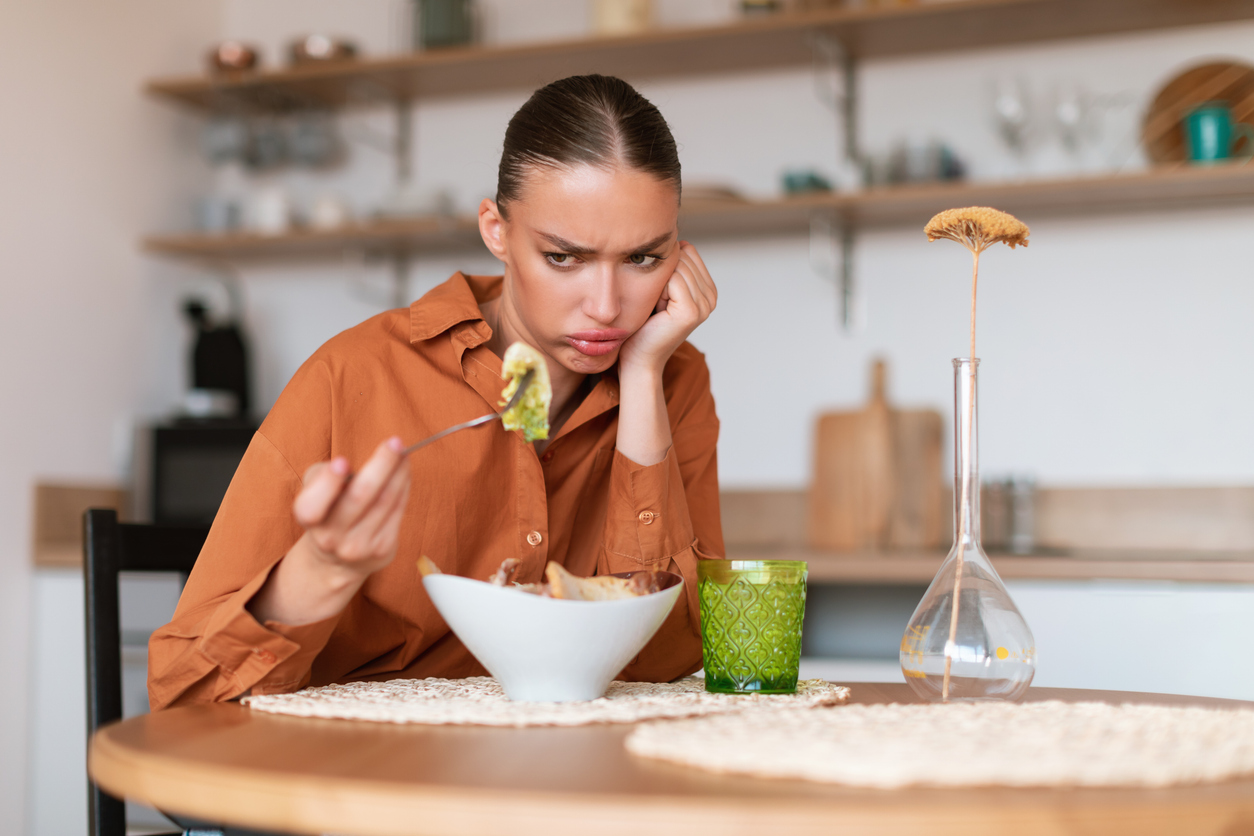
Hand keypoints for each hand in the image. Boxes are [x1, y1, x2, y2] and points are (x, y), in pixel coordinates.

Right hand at [293, 436, 411, 580]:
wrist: (337, 559)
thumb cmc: (327, 510)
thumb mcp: (313, 491)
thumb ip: (322, 475)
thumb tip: (346, 466)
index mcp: (308, 519)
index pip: (311, 506)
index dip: (327, 484)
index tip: (343, 462)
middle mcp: (331, 537)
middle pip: (360, 497)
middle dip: (381, 465)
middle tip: (395, 443)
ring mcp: (358, 546)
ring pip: (385, 501)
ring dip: (399, 472)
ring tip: (404, 453)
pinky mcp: (382, 549)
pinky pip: (397, 510)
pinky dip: (404, 486)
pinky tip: (404, 471)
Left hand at [618, 241, 717, 376]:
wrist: (638, 356)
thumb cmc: (644, 323)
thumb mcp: (661, 287)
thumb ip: (674, 265)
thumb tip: (680, 240)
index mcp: (708, 290)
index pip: (689, 252)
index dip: (666, 268)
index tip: (660, 293)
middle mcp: (711, 298)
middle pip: (683, 258)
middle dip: (662, 275)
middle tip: (657, 303)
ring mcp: (705, 306)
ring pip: (677, 267)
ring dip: (658, 284)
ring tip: (657, 307)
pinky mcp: (692, 312)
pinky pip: (673, 280)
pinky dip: (658, 291)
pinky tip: (657, 310)